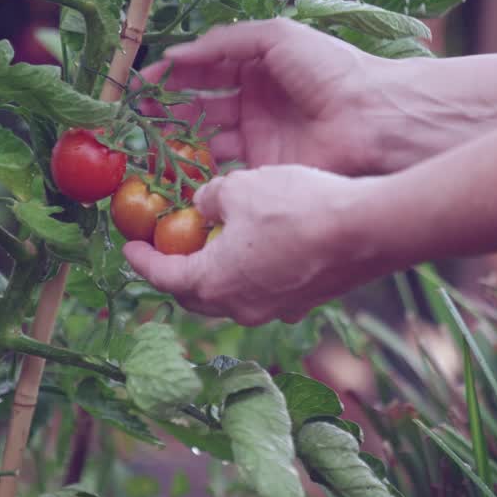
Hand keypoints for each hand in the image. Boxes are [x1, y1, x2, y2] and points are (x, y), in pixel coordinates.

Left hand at [123, 165, 388, 325]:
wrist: (368, 230)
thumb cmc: (297, 206)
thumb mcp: (240, 187)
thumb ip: (211, 197)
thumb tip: (206, 205)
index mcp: (214, 282)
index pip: (163, 277)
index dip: (142, 260)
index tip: (128, 248)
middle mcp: (241, 307)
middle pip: (195, 294)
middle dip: (176, 272)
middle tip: (166, 248)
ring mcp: (276, 310)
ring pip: (232, 294)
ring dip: (216, 272)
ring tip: (212, 244)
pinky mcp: (306, 302)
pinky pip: (265, 289)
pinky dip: (251, 271)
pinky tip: (259, 247)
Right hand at [137, 19, 388, 176]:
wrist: (370, 118)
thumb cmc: (329, 69)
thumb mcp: (274, 37)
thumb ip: (223, 42)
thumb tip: (175, 54)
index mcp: (259, 65)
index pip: (206, 68)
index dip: (173, 74)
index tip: (141, 83)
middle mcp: (255, 100)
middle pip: (200, 104)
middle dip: (166, 107)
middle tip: (135, 113)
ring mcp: (259, 135)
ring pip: (206, 136)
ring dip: (175, 136)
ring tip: (145, 136)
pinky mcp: (264, 167)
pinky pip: (223, 167)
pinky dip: (197, 165)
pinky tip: (173, 160)